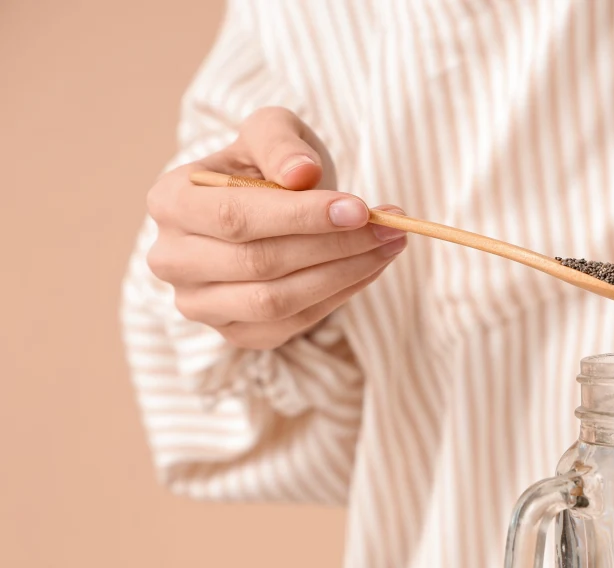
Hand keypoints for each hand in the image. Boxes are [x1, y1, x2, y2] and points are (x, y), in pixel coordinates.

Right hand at [145, 107, 406, 349]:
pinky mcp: (235, 333)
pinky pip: (293, 324)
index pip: (234, 217)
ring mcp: (199, 304)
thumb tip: (302, 173)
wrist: (265, 206)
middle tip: (389, 228)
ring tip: (388, 244)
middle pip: (259, 263)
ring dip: (344, 274)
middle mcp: (172, 259)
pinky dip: (339, 296)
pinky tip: (369, 268)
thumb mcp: (272, 133)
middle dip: (333, 246)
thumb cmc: (266, 165)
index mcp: (169, 201)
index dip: (300, 216)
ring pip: (277, 301)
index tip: (360, 209)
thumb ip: (281, 143)